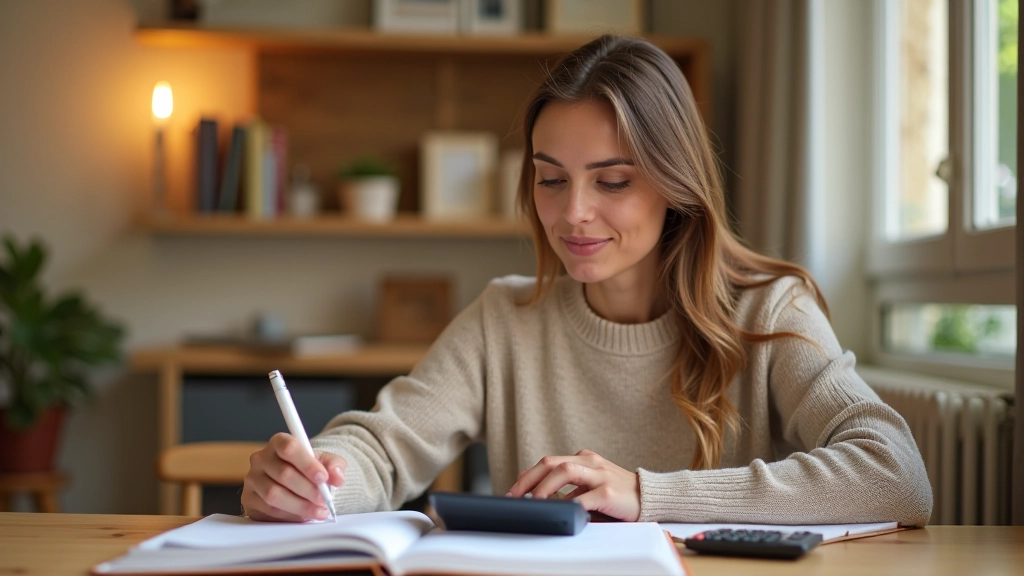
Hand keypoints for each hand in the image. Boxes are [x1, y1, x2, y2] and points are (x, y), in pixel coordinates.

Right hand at [241, 432, 346, 521]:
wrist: (296, 482)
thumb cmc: (309, 469)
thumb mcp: (325, 462)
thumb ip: (334, 466)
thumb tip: (337, 478)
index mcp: (279, 442)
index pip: (289, 448)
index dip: (307, 464)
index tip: (322, 477)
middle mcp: (261, 458)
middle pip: (283, 474)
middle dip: (308, 489)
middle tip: (324, 499)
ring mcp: (252, 479)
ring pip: (274, 494)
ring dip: (300, 505)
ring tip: (319, 511)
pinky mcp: (249, 499)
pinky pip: (269, 510)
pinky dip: (289, 515)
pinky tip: (304, 516)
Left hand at [506, 449, 640, 521]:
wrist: (651, 497)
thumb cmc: (619, 495)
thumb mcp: (591, 486)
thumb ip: (570, 489)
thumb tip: (539, 499)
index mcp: (584, 459)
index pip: (549, 462)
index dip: (528, 476)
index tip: (513, 491)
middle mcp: (590, 462)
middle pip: (551, 463)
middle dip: (528, 479)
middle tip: (513, 496)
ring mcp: (600, 475)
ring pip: (565, 471)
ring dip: (544, 487)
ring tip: (532, 502)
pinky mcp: (609, 492)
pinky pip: (585, 497)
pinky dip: (569, 505)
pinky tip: (560, 512)